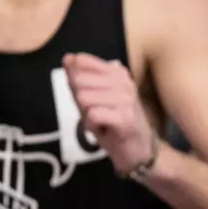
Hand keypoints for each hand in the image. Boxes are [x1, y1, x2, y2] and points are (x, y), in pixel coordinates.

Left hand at [62, 52, 155, 174]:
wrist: (139, 150)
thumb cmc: (115, 124)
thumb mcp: (93, 99)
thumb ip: (80, 79)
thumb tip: (67, 58)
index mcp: (118, 73)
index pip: (82, 62)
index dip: (74, 80)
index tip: (88, 96)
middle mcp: (124, 82)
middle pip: (79, 81)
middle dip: (80, 101)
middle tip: (95, 112)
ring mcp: (126, 99)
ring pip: (84, 98)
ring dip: (86, 115)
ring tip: (101, 121)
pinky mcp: (125, 118)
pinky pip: (92, 115)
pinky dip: (92, 126)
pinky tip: (103, 129)